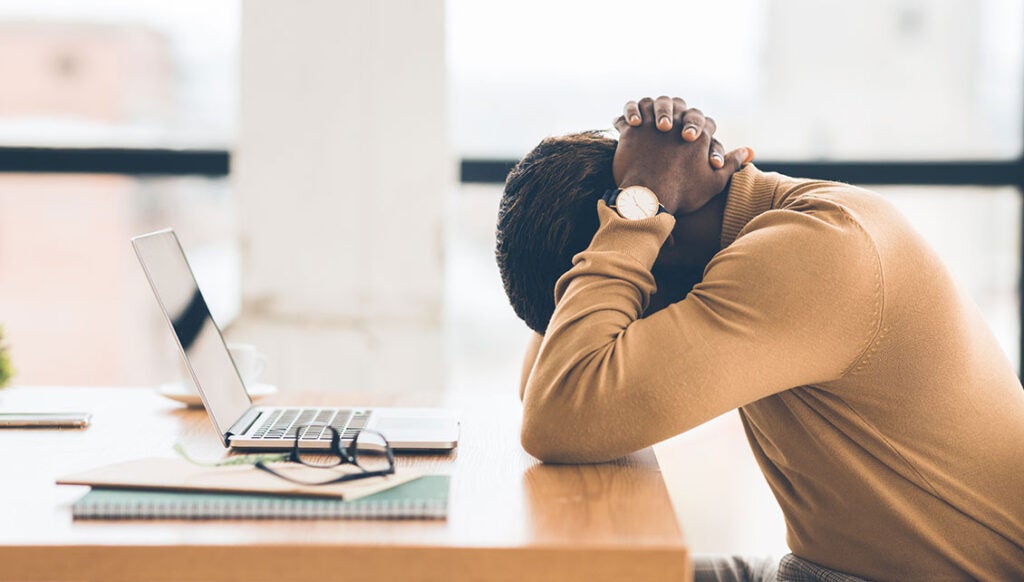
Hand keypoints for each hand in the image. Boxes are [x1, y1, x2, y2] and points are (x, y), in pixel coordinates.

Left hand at [612, 96, 753, 213]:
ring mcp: (652, 123)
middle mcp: (677, 122)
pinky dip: (626, 116)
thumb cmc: (682, 194)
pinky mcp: (630, 130)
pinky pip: (626, 115)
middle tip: (668, 126)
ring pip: (651, 103)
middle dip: (676, 112)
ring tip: (646, 120)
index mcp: (699, 133)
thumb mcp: (714, 182)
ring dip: (649, 108)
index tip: (692, 139)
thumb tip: (748, 150)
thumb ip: (732, 163)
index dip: (700, 128)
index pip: (704, 121)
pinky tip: (627, 123)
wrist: (648, 199)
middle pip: (678, 105)